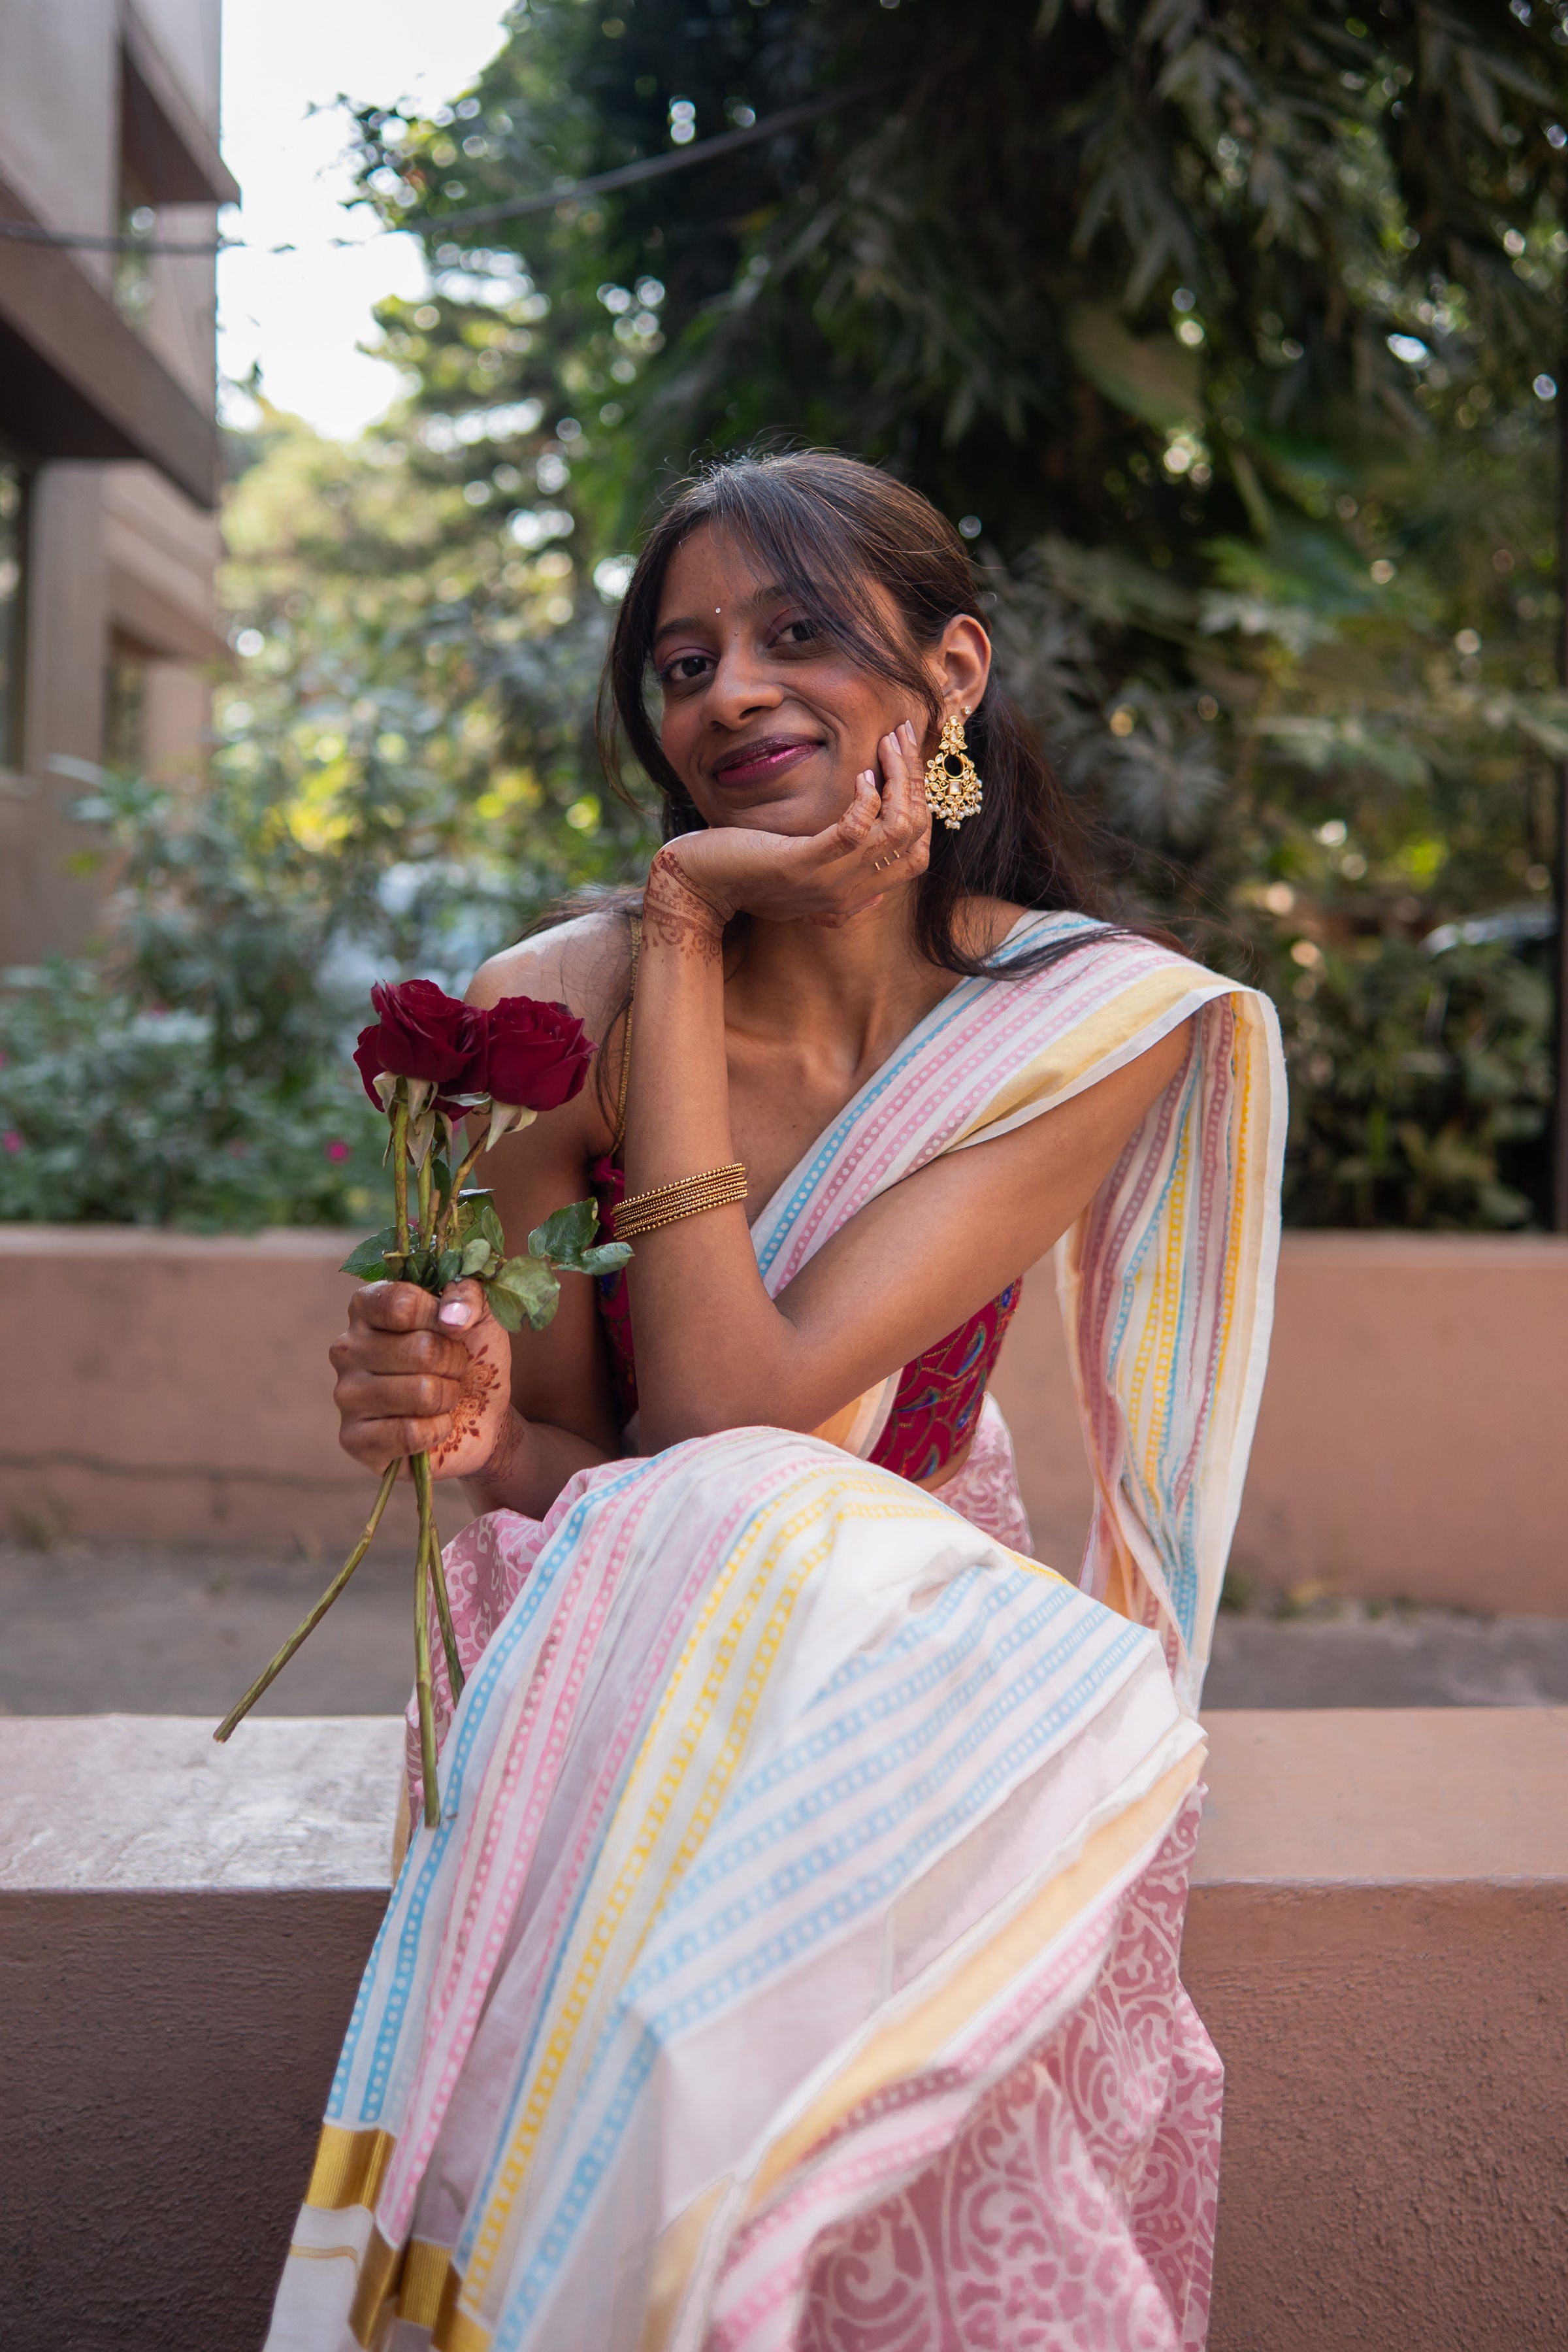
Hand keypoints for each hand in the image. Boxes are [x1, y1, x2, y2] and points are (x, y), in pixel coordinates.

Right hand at [330, 1278, 515, 1482]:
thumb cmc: (471, 1356)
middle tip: (452, 1369)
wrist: (482, 1416)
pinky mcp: (353, 1439)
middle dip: (454, 1363)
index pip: (403, 1302)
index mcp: (368, 1307)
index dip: (442, 1317)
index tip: (453, 1327)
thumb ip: (470, 1293)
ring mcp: (346, 1395)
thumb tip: (453, 1314)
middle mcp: (347, 1348)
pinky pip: (410, 1434)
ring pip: (422, 1393)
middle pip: (422, 1350)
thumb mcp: (480, 1313)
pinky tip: (431, 1426)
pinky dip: (437, 1430)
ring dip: (448, 1397)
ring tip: (442, 1397)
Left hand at [653, 720, 931, 932]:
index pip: (916, 855)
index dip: (923, 806)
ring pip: (897, 829)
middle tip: (902, 734)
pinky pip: (854, 832)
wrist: (694, 888)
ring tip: (888, 741)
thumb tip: (873, 878)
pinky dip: (866, 799)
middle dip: (917, 780)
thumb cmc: (741, 873)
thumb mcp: (798, 883)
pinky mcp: (799, 864)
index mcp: (852, 894)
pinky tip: (860, 774)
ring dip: (900, 778)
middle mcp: (848, 893)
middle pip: (914, 837)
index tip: (908, 763)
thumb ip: (836, 884)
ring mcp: (827, 881)